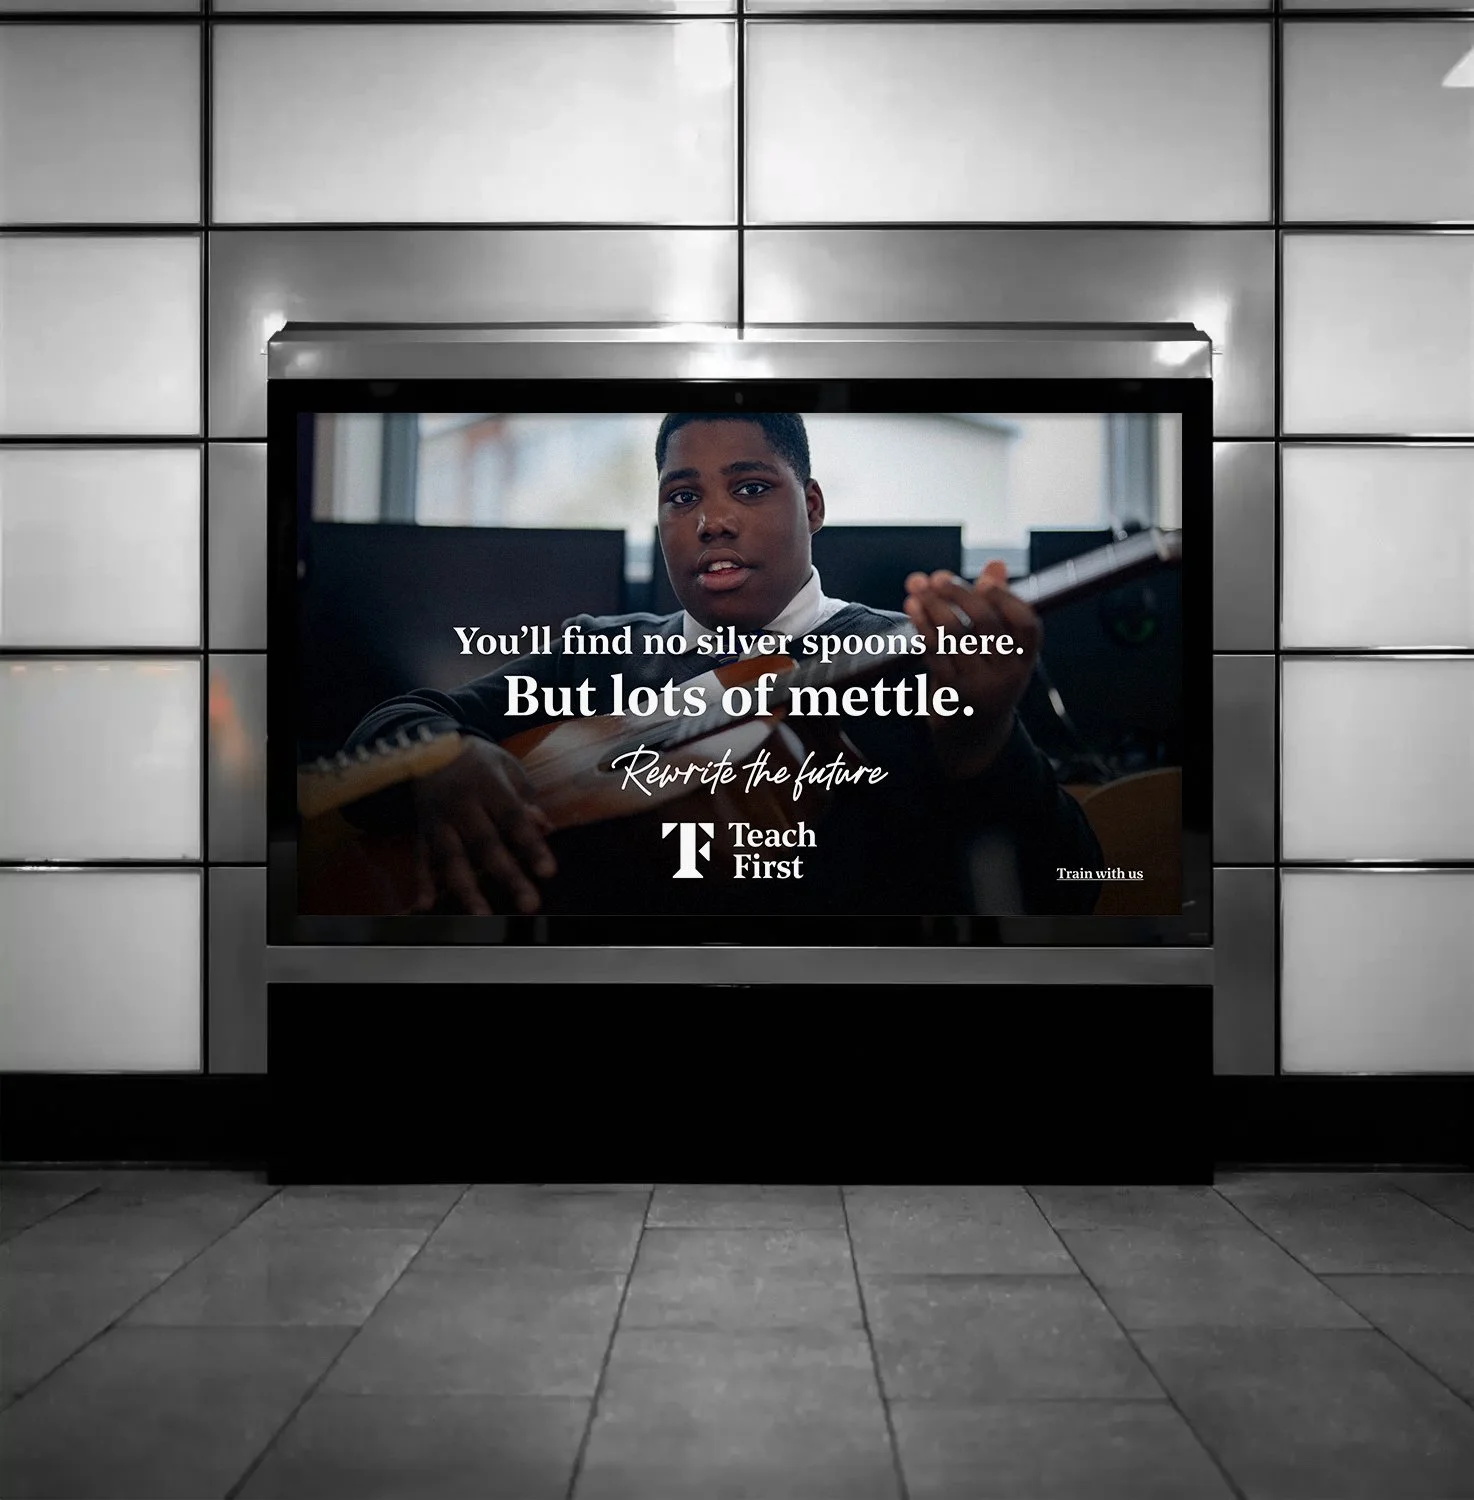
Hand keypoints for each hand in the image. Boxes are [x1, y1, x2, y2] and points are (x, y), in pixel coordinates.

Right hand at [408, 738, 555, 914]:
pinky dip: (421, 882)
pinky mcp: (421, 832)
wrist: (428, 747)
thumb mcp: (508, 769)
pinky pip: (420, 859)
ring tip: (482, 916)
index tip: (548, 872)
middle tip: (529, 904)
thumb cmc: (480, 762)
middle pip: (485, 844)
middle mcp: (461, 805)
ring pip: (451, 857)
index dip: (530, 845)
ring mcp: (438, 820)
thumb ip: (526, 800)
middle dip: (508, 875)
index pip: (513, 818)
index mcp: (488, 786)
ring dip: (466, 889)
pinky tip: (424, 905)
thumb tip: (544, 827)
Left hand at [903, 560, 1041, 779]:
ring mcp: (980, 687)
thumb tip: (995, 564)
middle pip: (985, 624)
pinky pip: (934, 654)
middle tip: (937, 577)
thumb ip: (998, 605)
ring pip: (955, 635)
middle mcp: (1008, 674)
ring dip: (933, 606)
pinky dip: (922, 628)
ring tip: (916, 586)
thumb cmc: (987, 678)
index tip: (983, 580)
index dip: (1006, 598)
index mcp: (1026, 659)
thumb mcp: (1000, 649)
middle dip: (959, 594)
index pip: (1026, 624)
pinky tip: (912, 610)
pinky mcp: (951, 695)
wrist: (974, 737)